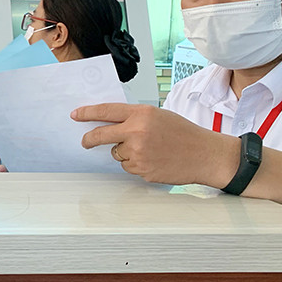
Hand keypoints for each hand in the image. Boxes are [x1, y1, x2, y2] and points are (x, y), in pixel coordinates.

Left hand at [72, 103, 238, 187]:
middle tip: (85, 141)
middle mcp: (137, 132)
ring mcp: (138, 152)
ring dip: (125, 152)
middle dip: (89, 139)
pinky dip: (135, 164)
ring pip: (116, 153)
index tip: (76, 114)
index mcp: (141, 114)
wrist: (205, 154)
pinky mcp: (142, 169)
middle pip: (100, 135)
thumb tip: (110, 123)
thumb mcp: (158, 116)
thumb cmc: (184, 134)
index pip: (106, 111)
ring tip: (149, 149)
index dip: (87, 113)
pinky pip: (128, 166)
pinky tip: (153, 160)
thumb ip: (135, 118)